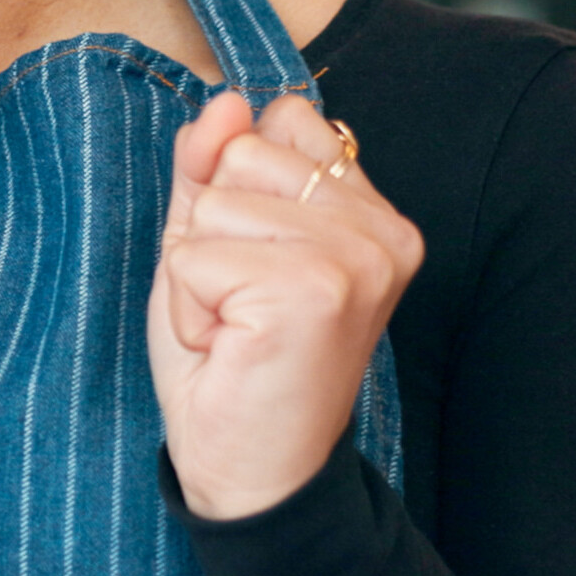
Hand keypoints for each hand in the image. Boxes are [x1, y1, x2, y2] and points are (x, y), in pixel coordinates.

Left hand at [149, 91, 422, 520]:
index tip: (255, 266)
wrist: (252, 472)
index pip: (282, 120)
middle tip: (239, 307)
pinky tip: (229, 346)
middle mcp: (385, 229)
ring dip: (196, 275)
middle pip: (242, 155)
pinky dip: (191, 307)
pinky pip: (195, 256)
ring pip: (214, 205)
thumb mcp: (209, 246)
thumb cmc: (230, 362)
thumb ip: (211, 171)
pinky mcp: (315, 290)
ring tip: (234, 328)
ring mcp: (357, 258)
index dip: (235, 189)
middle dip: (209, 234)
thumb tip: (222, 104)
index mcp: (375, 213)